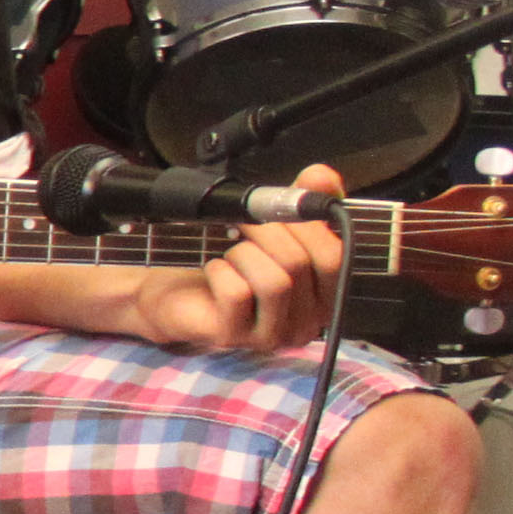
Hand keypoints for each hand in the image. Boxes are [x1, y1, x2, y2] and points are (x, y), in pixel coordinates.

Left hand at [123, 162, 349, 350]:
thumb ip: (302, 200)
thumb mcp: (272, 227)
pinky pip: (237, 293)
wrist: (175, 291)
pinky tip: (215, 270)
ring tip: (231, 251)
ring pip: (275, 282)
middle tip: (245, 222)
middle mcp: (306, 321)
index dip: (309, 225)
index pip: (337, 258)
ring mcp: (271, 335)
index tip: (281, 206)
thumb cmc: (231, 262)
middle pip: (302, 264)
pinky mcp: (234, 337)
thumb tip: (321, 176)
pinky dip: (221, 271)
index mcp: (324, 295)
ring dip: (245, 253)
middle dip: (269, 232)